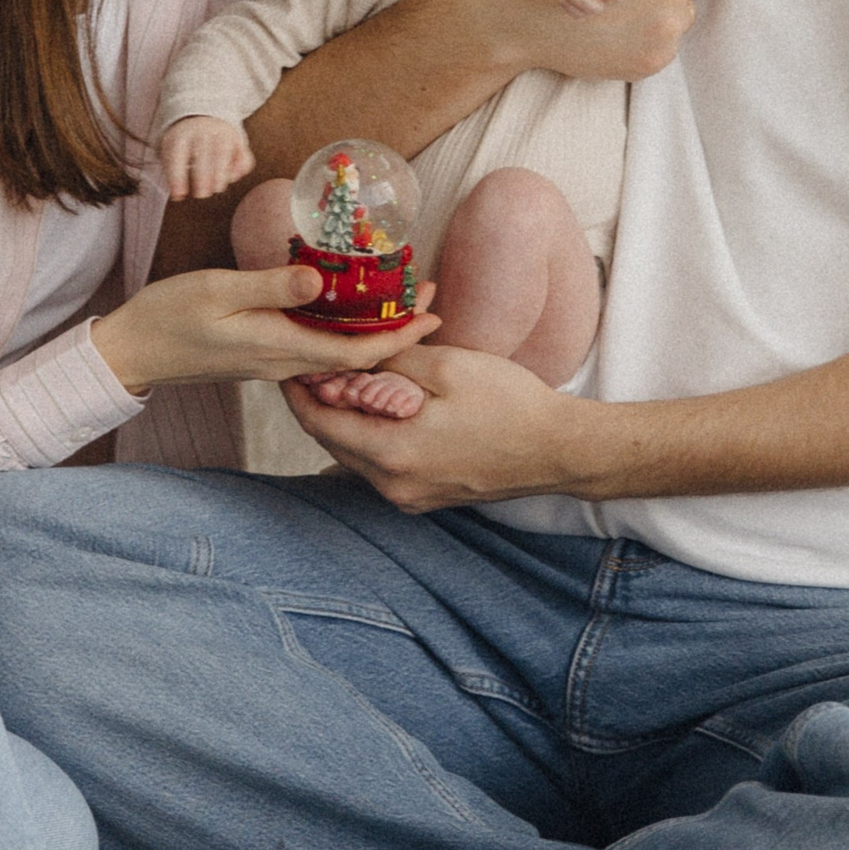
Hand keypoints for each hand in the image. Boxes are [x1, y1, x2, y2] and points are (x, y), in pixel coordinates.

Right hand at [93, 265, 439, 396]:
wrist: (133, 351)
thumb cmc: (170, 316)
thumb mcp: (220, 289)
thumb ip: (273, 286)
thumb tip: (322, 281)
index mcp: (280, 346)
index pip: (357, 352)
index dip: (400, 335)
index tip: (432, 311)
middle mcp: (283, 360)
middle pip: (356, 355)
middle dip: (397, 329)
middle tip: (427, 295)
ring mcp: (272, 359)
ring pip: (337, 353)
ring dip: (371, 329)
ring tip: (397, 297)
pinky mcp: (261, 353)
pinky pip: (315, 348)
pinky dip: (341, 330)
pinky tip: (344, 309)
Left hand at [159, 115, 253, 202]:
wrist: (204, 115)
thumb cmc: (183, 143)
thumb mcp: (170, 150)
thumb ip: (171, 171)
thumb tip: (175, 196)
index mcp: (181, 135)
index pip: (177, 155)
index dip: (177, 177)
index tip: (178, 196)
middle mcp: (202, 132)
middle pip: (203, 153)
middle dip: (203, 177)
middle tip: (202, 195)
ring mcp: (222, 134)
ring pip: (224, 152)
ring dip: (222, 172)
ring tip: (217, 188)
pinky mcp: (238, 140)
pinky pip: (243, 154)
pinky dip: (240, 167)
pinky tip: (232, 177)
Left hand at [283, 340, 590, 512]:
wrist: (559, 449)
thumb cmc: (509, 404)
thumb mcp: (444, 366)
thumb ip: (388, 360)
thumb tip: (349, 353)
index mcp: (391, 453)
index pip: (317, 422)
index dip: (297, 388)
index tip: (289, 359)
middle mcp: (392, 484)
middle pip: (331, 440)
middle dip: (319, 399)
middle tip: (315, 360)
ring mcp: (409, 495)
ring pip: (354, 452)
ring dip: (345, 416)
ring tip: (347, 374)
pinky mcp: (426, 495)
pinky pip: (380, 463)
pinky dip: (371, 432)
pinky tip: (382, 402)